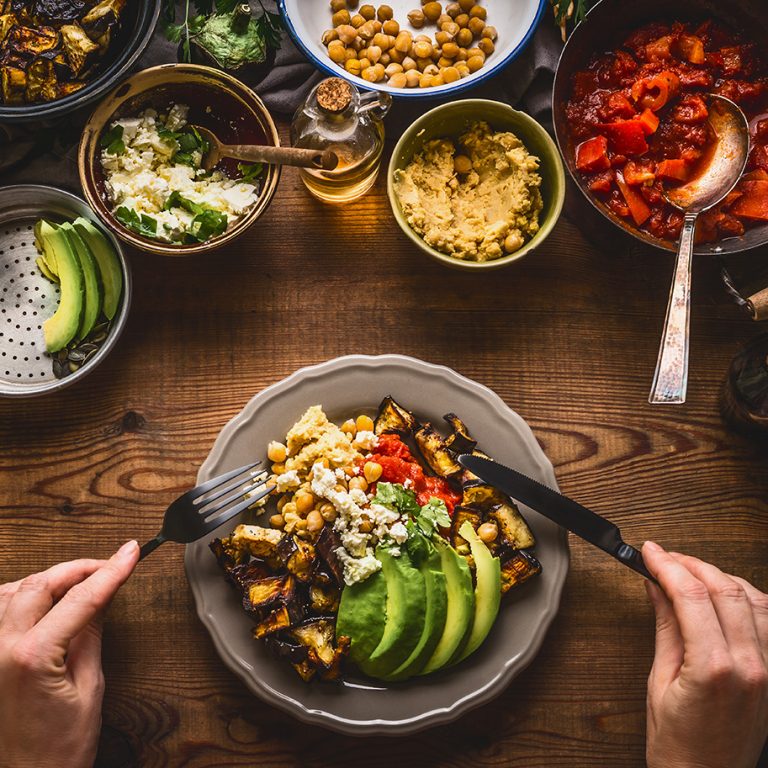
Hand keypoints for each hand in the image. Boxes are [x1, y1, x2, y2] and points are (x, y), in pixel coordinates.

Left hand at [0, 541, 138, 767]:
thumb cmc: (56, 752)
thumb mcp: (89, 689)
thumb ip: (90, 636)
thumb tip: (102, 599)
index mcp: (31, 657)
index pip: (80, 597)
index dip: (111, 571)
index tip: (130, 553)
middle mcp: (0, 650)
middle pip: (41, 584)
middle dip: (78, 569)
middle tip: (110, 566)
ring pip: (12, 591)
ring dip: (48, 579)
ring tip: (80, 581)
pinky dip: (22, 596)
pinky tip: (44, 600)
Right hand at [643, 541, 767, 767]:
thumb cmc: (678, 744)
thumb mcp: (659, 681)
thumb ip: (665, 627)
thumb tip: (656, 587)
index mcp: (714, 668)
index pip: (692, 595)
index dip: (667, 565)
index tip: (649, 552)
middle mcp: (750, 666)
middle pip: (726, 589)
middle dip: (691, 564)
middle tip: (664, 557)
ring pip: (755, 599)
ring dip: (721, 576)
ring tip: (691, 572)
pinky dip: (748, 598)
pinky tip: (725, 594)